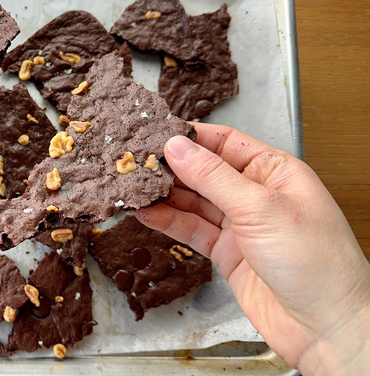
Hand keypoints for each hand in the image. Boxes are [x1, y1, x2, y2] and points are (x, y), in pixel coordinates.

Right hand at [135, 122, 369, 375]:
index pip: (225, 143)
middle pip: (205, 172)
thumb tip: (177, 146)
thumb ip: (213, 176)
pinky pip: (192, 230)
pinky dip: (168, 222)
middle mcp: (257, 195)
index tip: (155, 133)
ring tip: (132, 188)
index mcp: (275, 172)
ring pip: (194, 202)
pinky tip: (146, 213)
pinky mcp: (228, 254)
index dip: (190, 137)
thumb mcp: (260, 207)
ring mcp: (241, 226)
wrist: (326, 325)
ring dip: (164, 195)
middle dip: (171, 167)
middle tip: (135, 162)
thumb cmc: (316, 262)